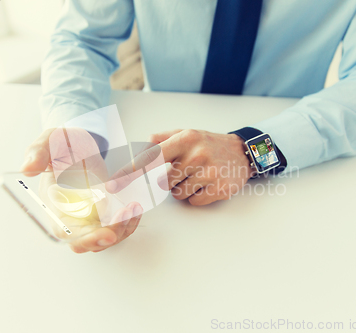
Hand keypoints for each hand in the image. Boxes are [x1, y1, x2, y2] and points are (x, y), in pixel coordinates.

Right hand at [21, 128, 142, 252]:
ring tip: (133, 208)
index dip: (84, 237)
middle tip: (126, 218)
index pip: (65, 231)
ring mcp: (87, 217)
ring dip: (122, 229)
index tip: (106, 234)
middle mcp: (69, 216)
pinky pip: (115, 228)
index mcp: (53, 203)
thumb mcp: (49, 140)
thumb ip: (39, 153)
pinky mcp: (102, 213)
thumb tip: (27, 168)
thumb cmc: (63, 143)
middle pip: (86, 242)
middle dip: (107, 237)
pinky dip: (127, 223)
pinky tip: (135, 209)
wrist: (80, 142)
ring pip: (104, 238)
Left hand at [107, 129, 253, 205]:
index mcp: (185, 138)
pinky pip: (193, 201)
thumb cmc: (208, 144)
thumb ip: (161, 139)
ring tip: (197, 176)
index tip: (113, 185)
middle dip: (169, 180)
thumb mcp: (186, 133)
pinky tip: (206, 184)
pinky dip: (196, 196)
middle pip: (163, 182)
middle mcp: (197, 154)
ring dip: (182, 189)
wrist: (241, 153)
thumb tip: (139, 147)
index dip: (130, 172)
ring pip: (177, 194)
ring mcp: (209, 172)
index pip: (151, 157)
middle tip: (185, 170)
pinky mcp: (219, 189)